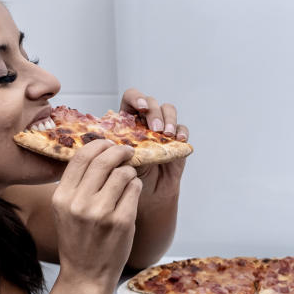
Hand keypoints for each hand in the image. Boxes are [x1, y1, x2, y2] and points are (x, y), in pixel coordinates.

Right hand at [51, 139, 142, 292]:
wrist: (86, 275)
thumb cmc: (78, 241)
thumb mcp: (65, 211)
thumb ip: (76, 184)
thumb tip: (95, 152)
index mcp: (62, 197)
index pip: (80, 157)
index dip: (98, 145)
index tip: (108, 144)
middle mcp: (79, 203)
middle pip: (103, 161)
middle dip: (119, 151)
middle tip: (127, 151)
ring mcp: (102, 212)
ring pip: (123, 173)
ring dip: (129, 171)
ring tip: (128, 178)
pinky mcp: (122, 221)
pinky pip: (134, 189)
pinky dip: (136, 186)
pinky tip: (132, 192)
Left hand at [119, 88, 188, 204]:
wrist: (145, 196)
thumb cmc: (127, 177)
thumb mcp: (116, 160)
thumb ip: (114, 148)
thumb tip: (111, 139)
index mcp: (127, 121)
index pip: (131, 98)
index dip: (136, 98)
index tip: (141, 108)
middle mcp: (145, 121)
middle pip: (151, 102)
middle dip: (154, 112)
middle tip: (155, 129)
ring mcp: (161, 129)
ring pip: (168, 110)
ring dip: (169, 119)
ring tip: (166, 134)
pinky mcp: (176, 141)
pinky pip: (182, 129)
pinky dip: (181, 132)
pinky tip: (179, 140)